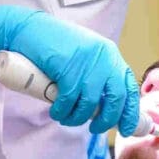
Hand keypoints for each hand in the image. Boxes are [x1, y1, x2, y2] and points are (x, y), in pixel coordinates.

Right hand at [0, 5, 139, 135]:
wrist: (27, 29)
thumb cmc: (54, 44)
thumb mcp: (84, 54)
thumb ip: (96, 72)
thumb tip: (105, 104)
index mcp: (110, 54)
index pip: (129, 87)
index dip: (130, 111)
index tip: (125, 128)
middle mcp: (103, 58)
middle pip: (115, 99)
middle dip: (106, 120)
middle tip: (95, 128)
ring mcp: (87, 64)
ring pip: (90, 104)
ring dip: (78, 118)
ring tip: (67, 119)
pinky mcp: (69, 70)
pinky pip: (69, 101)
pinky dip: (62, 111)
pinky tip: (56, 112)